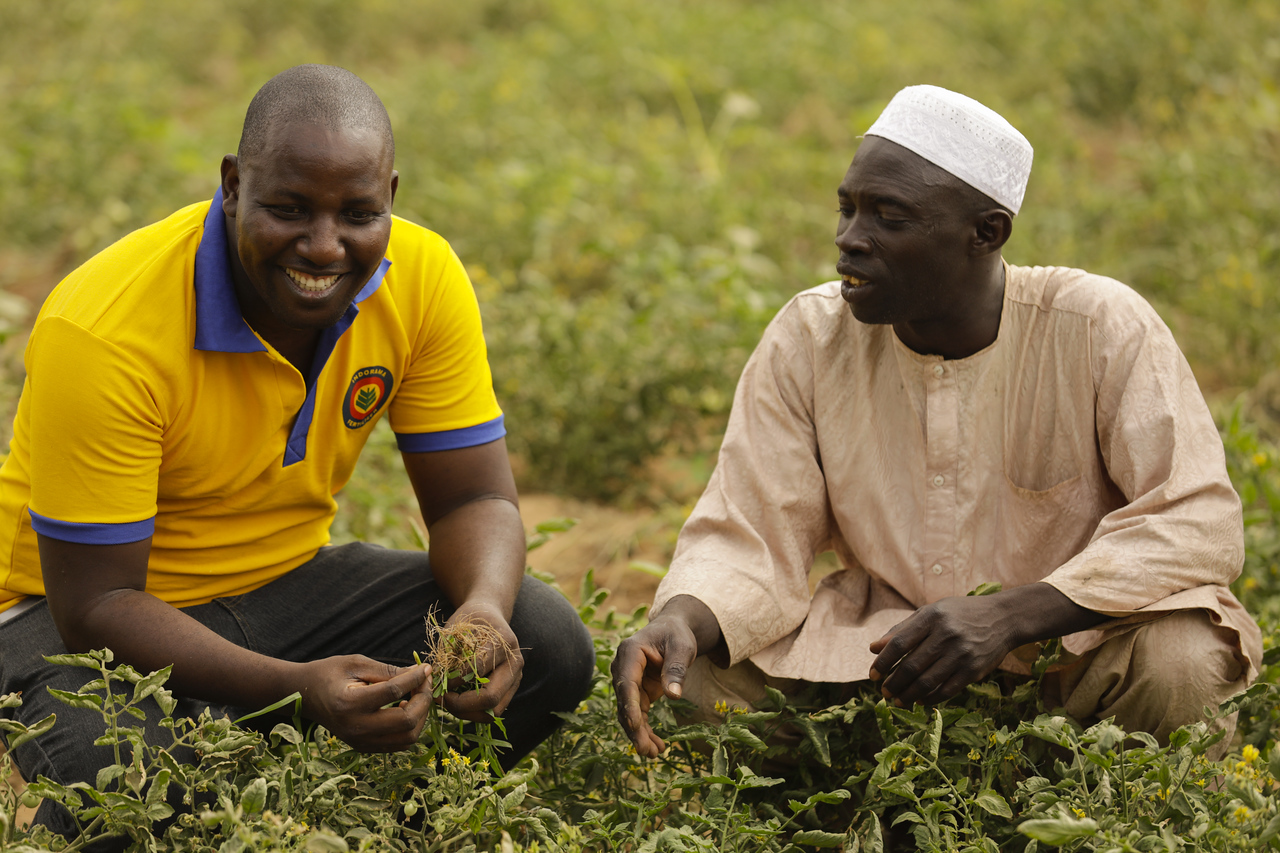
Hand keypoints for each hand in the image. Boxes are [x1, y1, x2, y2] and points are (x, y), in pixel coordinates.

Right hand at [298, 656, 431, 751]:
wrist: (303, 695)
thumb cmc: (329, 673)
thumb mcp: (357, 663)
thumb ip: (389, 670)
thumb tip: (420, 672)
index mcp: (350, 704)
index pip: (395, 692)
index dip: (416, 678)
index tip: (426, 668)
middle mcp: (356, 728)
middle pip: (406, 721)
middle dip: (423, 700)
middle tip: (424, 682)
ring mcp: (360, 742)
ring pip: (407, 738)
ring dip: (420, 716)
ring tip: (417, 695)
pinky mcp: (363, 747)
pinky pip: (398, 744)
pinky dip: (410, 728)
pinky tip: (406, 708)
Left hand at [436, 601, 523, 722]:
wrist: (490, 614)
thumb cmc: (470, 620)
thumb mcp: (456, 629)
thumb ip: (447, 654)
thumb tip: (433, 682)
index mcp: (503, 642)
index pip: (478, 669)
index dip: (453, 679)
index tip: (434, 681)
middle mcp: (515, 663)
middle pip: (491, 697)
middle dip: (460, 704)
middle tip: (440, 699)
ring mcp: (516, 678)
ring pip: (494, 710)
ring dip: (466, 713)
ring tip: (447, 703)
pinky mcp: (511, 689)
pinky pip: (493, 710)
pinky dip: (473, 712)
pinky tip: (457, 702)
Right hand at [612, 599, 716, 757]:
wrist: (672, 629)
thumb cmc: (677, 635)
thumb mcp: (682, 648)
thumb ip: (676, 669)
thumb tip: (674, 695)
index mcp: (630, 652)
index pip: (626, 683)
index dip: (630, 706)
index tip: (635, 726)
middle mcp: (623, 668)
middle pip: (625, 702)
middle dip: (635, 728)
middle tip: (647, 751)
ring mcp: (627, 681)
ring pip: (629, 713)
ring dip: (639, 734)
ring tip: (655, 754)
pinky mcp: (636, 691)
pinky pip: (637, 714)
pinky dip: (645, 730)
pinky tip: (657, 746)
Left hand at [868, 584, 1106, 706]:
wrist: (1003, 618)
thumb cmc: (959, 614)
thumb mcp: (930, 612)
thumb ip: (902, 629)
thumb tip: (873, 648)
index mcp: (931, 617)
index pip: (899, 643)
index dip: (883, 662)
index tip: (873, 674)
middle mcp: (946, 635)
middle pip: (911, 666)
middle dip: (893, 682)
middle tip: (884, 692)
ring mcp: (961, 654)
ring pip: (927, 681)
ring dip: (908, 695)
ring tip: (897, 700)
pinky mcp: (974, 670)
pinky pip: (946, 690)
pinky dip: (930, 698)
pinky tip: (919, 700)